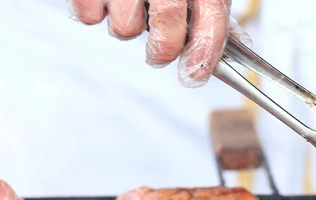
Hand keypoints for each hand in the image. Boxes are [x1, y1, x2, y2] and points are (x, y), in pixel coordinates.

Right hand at [68, 0, 231, 86]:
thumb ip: (210, 8)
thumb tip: (227, 46)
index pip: (211, 13)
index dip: (204, 50)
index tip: (194, 75)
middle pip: (165, 25)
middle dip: (162, 51)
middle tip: (158, 54)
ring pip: (124, 27)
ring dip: (125, 27)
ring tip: (128, 7)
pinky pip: (88, 15)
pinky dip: (94, 12)